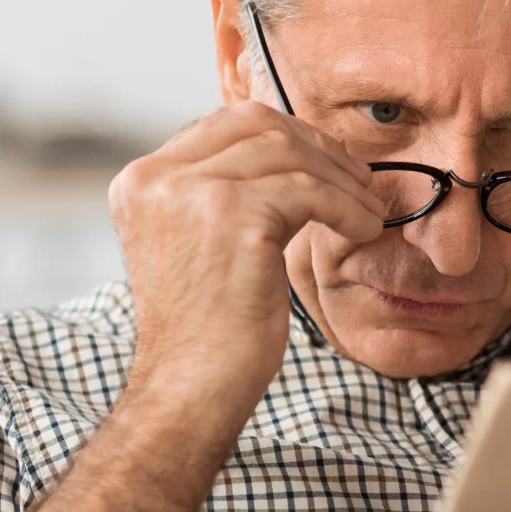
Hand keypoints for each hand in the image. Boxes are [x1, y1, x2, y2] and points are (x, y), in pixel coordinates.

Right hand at [109, 102, 383, 438]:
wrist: (191, 386)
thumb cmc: (207, 332)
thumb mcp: (196, 247)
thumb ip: (217, 199)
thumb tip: (281, 164)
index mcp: (141, 181)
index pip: (223, 126)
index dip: (286, 136)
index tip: (327, 163)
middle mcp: (157, 177)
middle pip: (255, 125)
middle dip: (317, 147)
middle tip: (358, 180)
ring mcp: (192, 192)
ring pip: (288, 153)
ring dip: (341, 179)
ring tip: (370, 211)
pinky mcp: (233, 216)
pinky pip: (310, 191)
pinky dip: (348, 207)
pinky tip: (365, 231)